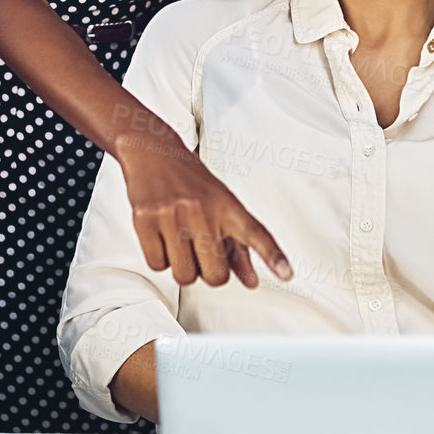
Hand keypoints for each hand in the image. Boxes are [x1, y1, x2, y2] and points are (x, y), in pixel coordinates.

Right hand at [115, 125, 290, 287]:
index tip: (287, 273)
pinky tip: (163, 238)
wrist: (152, 152)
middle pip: (215, 275)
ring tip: (181, 241)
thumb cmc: (190, 181)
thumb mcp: (220, 206)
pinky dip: (160, 259)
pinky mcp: (146, 221)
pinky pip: (158, 265)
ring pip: (185, 275)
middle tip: (202, 254)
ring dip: (183, 267)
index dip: (272, 255)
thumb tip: (251, 281)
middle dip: (209, 273)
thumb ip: (238, 247)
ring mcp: (173, 216)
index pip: (255, 233)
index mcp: (226, 206)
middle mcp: (202, 210)